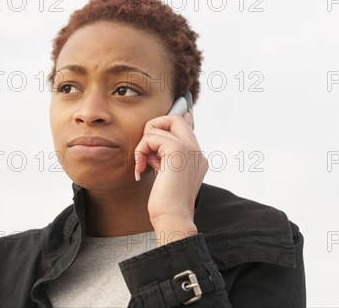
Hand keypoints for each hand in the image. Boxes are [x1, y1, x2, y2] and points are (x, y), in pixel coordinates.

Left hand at [134, 112, 207, 243]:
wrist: (173, 219)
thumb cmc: (167, 205)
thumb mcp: (167, 176)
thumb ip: (165, 157)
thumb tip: (156, 140)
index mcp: (198, 158)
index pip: (188, 127)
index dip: (174, 120)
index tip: (161, 125)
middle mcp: (197, 151)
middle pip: (176, 118)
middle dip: (155, 128)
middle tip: (147, 150)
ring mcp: (190, 149)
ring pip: (162, 124)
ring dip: (145, 143)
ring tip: (145, 164)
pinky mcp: (178, 150)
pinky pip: (152, 136)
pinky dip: (141, 150)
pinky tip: (141, 168)